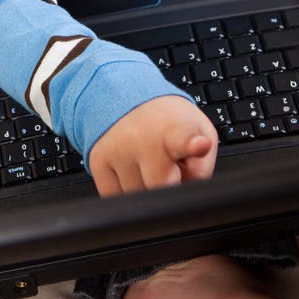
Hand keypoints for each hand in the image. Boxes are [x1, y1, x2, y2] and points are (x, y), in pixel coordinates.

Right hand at [88, 95, 217, 196]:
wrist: (127, 99)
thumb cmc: (168, 122)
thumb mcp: (199, 132)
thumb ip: (201, 168)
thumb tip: (186, 195)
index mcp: (175, 129)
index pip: (184, 138)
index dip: (193, 144)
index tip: (200, 145)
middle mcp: (143, 138)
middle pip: (161, 187)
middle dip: (169, 185)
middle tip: (170, 165)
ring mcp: (117, 151)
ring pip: (138, 198)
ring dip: (146, 190)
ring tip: (148, 163)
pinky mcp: (97, 162)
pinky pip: (116, 198)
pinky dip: (127, 191)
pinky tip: (132, 169)